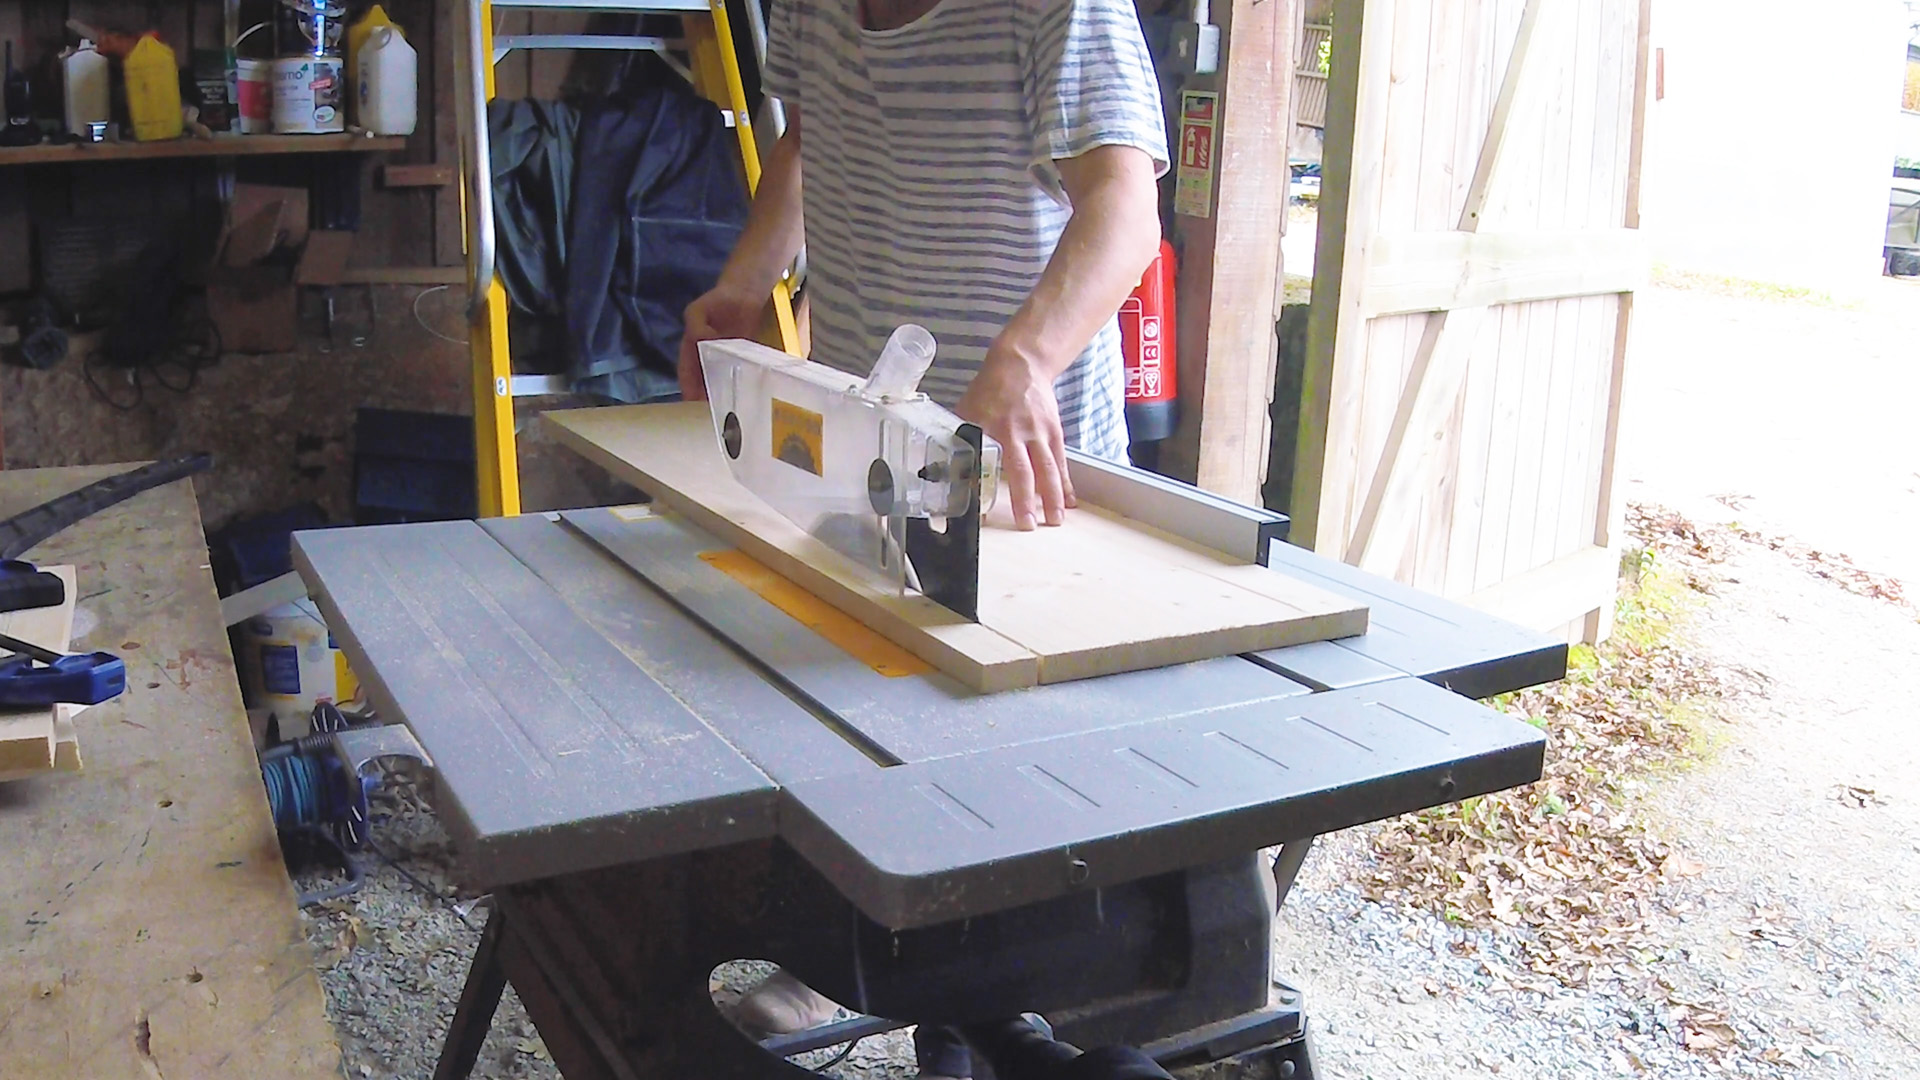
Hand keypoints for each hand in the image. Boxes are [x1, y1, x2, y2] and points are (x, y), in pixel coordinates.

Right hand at [678, 283, 767, 399]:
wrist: (743, 294)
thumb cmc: (717, 300)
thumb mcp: (698, 309)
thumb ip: (696, 325)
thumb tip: (701, 339)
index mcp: (690, 347)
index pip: (685, 371)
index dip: (687, 386)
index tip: (691, 402)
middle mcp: (704, 357)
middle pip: (700, 381)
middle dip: (702, 397)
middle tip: (709, 414)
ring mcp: (721, 359)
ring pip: (717, 381)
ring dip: (718, 394)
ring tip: (724, 410)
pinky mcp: (738, 359)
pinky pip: (735, 375)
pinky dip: (735, 386)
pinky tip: (741, 396)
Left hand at [956, 347, 1077, 529]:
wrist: (1021, 364)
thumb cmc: (990, 390)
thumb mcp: (967, 409)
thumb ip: (958, 437)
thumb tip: (940, 468)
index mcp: (990, 426)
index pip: (985, 462)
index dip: (983, 487)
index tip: (982, 512)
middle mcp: (1016, 431)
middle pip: (1022, 470)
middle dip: (1025, 499)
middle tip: (1027, 524)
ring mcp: (1038, 432)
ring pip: (1047, 468)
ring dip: (1052, 496)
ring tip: (1055, 519)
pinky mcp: (1054, 431)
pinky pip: (1060, 461)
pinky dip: (1065, 482)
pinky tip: (1069, 501)